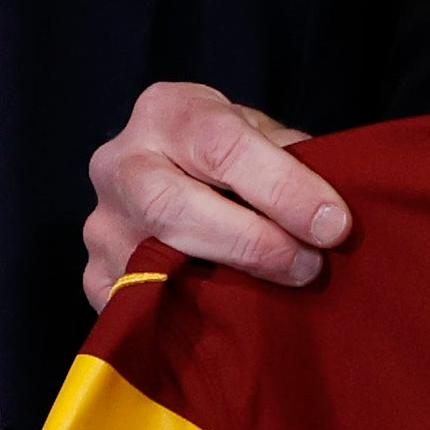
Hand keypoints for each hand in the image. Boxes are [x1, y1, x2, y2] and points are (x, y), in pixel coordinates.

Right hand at [84, 82, 349, 304]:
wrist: (173, 175)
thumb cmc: (231, 157)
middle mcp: (119, 163)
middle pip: (171, 206)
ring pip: (152, 262)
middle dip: (250, 242)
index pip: (221, 146)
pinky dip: (190, 315)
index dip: (282, 188)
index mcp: (167, 112)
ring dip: (225, 285)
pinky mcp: (96, 276)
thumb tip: (326, 217)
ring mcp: (101, 224)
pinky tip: (234, 316)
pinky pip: (138, 306)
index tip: (332, 224)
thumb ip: (292, 164)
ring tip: (280, 294)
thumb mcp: (263, 138)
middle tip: (309, 265)